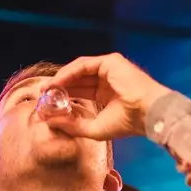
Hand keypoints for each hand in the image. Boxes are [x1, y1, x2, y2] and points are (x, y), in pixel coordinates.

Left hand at [46, 53, 171, 140]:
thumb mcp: (95, 128)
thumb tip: (49, 121)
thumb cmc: (128, 123)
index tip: (47, 105)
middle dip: (59, 87)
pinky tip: (57, 83)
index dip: (64, 97)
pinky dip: (68, 73)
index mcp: (107, 94)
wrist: (148, 113)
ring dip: (60, 79)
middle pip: (77, 80)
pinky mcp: (109, 62)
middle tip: (41, 96)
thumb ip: (73, 125)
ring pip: (78, 71)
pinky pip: (83, 65)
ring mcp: (109, 69)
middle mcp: (107, 80)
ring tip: (45, 90)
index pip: (81, 92)